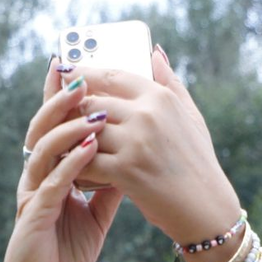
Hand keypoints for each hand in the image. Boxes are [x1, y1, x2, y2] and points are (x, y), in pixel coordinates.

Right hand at [0, 63, 119, 261]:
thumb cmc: (65, 255)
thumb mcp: (96, 216)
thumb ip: (108, 186)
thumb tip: (129, 159)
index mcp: (49, 175)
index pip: (53, 129)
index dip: (62, 101)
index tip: (80, 71)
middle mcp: (35, 179)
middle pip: (42, 129)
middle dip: (60, 102)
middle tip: (82, 77)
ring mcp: (32, 196)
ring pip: (44, 150)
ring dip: (68, 128)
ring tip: (91, 108)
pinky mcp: (34, 216)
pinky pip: (52, 183)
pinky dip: (71, 164)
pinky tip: (89, 148)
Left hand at [74, 49, 241, 261]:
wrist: (206, 209)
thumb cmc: (198, 165)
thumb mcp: (191, 116)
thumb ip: (170, 82)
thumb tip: (154, 52)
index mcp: (160, 97)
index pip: (112, 76)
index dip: (85, 74)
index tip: (66, 72)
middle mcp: (146, 115)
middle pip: (93, 102)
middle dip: (73, 109)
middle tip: (56, 114)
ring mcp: (135, 142)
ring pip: (87, 131)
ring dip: (70, 138)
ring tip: (59, 143)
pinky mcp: (126, 171)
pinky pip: (87, 161)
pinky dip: (76, 165)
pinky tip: (71, 168)